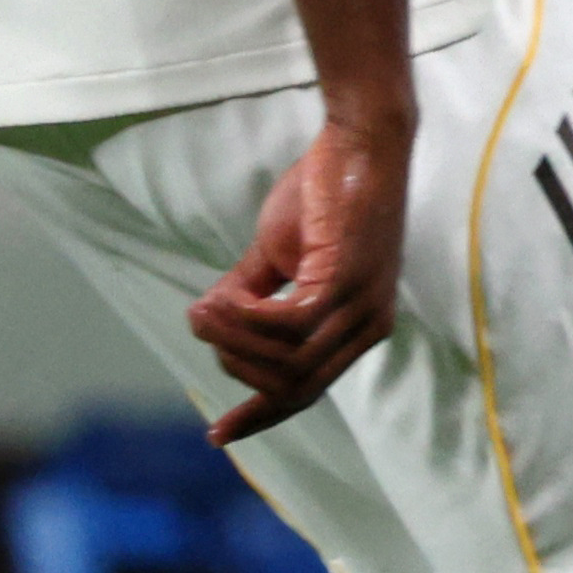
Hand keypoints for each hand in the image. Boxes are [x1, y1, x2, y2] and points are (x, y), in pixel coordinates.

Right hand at [186, 107, 411, 442]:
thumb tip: (206, 328)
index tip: (217, 433)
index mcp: (360, 328)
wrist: (358, 140)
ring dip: (232, 341)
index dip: (260, 416)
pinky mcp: (346, 282)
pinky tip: (221, 297)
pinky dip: (244, 319)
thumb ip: (251, 296)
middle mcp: (369, 326)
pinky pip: (284, 326)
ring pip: (284, 362)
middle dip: (235, 366)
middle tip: (203, 325)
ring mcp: (361, 306)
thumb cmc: (323, 192)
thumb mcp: (280, 256)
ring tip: (205, 308)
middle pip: (290, 387)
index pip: (307, 392)